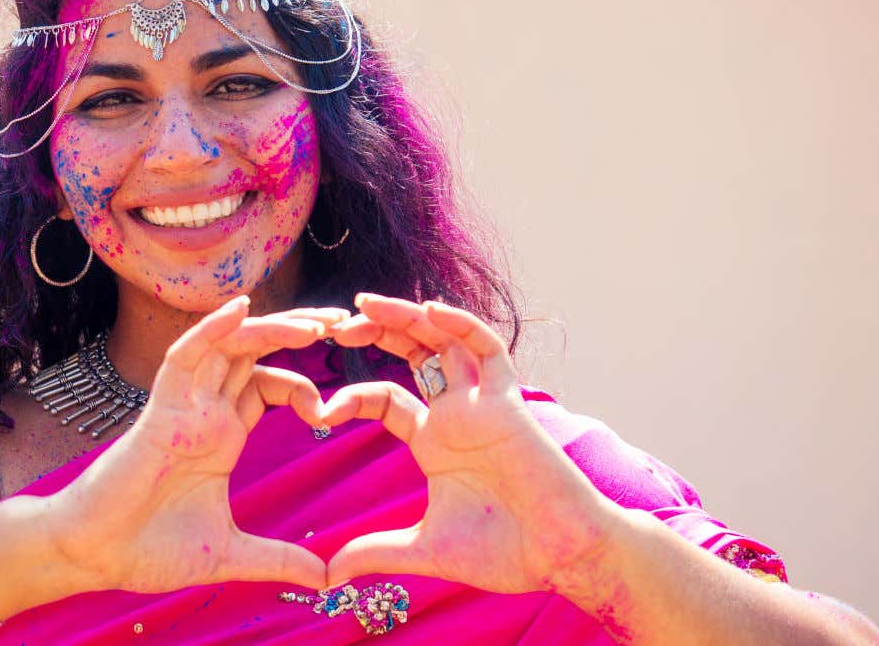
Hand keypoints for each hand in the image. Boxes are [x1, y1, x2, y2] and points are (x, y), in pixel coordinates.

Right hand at [46, 296, 347, 593]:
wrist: (97, 557)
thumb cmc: (150, 548)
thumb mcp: (230, 553)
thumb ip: (278, 559)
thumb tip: (325, 580)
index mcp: (224, 434)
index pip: (270, 386)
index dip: (305, 386)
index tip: (334, 410)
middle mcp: (206, 411)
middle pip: (255, 352)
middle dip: (297, 332)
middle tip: (342, 322)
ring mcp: (185, 406)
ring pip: (229, 347)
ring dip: (271, 328)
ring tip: (315, 324)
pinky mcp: (160, 410)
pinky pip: (186, 357)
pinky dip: (211, 330)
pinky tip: (241, 309)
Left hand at [322, 293, 623, 594]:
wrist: (560, 557)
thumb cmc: (504, 552)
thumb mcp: (424, 549)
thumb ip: (376, 552)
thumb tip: (328, 576)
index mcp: (433, 440)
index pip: (384, 397)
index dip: (350, 395)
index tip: (318, 411)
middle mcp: (455, 413)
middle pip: (411, 354)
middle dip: (375, 333)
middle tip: (334, 323)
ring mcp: (483, 403)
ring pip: (444, 341)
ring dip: (407, 317)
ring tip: (366, 304)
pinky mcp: (510, 402)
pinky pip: (491, 350)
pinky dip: (464, 327)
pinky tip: (432, 312)